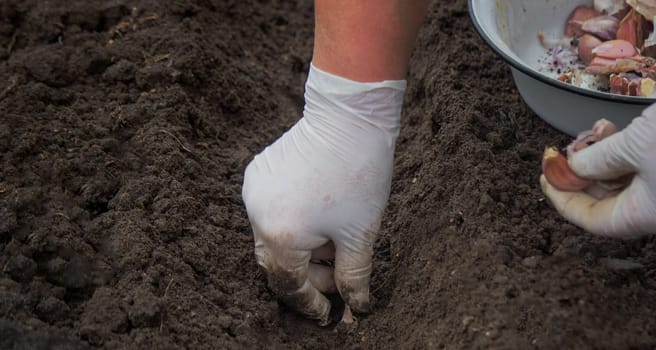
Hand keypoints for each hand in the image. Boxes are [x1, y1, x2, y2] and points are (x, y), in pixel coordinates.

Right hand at [242, 64, 404, 323]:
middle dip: (307, 276)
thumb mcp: (360, 234)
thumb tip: (356, 307)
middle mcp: (258, 215)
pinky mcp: (257, 173)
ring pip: (272, 237)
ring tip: (333, 242)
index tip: (329, 313)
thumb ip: (353, 277)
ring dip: (300, 249)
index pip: (289, 285)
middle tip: (336, 278)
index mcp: (281, 235)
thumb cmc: (358, 175)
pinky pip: (269, 211)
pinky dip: (292, 224)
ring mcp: (253, 192)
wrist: (349, 117)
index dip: (311, 303)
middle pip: (276, 263)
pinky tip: (319, 217)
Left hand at [540, 67, 655, 237]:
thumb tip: (575, 168)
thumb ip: (596, 160)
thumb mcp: (631, 144)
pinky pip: (647, 175)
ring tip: (594, 132)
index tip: (546, 180)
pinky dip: (627, 157)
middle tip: (564, 153)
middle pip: (611, 204)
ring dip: (604, 161)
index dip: (566, 200)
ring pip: (628, 186)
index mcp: (653, 216)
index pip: (595, 221)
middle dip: (584, 176)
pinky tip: (614, 132)